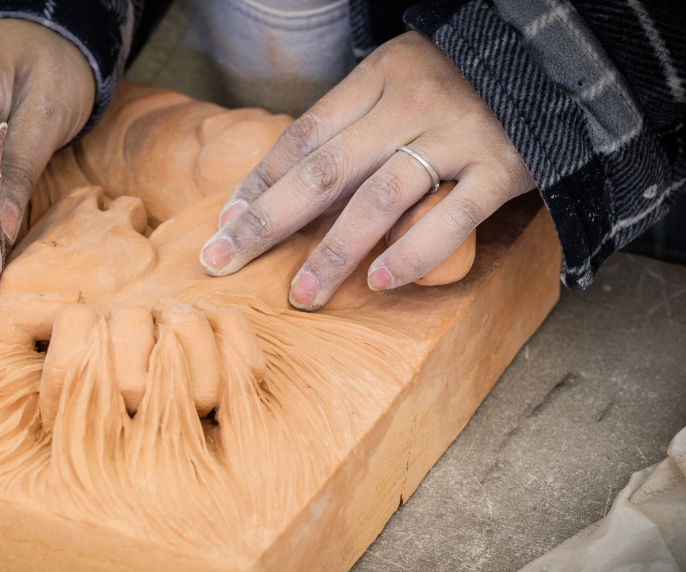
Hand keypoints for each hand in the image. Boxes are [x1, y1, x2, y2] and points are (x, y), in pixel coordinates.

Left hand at [198, 31, 535, 309]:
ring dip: (332, 253)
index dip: (259, 182)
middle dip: (266, 221)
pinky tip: (380, 283)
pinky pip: (451, 219)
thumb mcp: (404, 79)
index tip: (225, 223)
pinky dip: (414, 254)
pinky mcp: (504, 168)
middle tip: (223, 261)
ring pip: (379, 199)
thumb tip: (291, 181)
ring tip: (300, 294)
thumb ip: (356, 122)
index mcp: (380, 76)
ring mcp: (459, 135)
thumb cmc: (468, 81)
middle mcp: (413, 103)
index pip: (303, 136)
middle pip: (324, 170)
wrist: (561, 62)